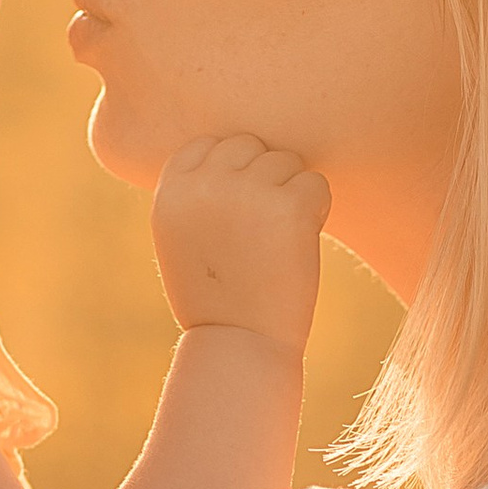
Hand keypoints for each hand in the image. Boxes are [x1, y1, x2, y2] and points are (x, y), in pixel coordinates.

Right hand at [152, 135, 331, 358]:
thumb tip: (234, 150)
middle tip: (259, 233)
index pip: (210, 145)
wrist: (239, 344)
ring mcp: (246, 191)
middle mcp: (204, 184)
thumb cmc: (215, 299)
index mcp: (171, 190)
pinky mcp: (287, 207)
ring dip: (290, 197)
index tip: (235, 218)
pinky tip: (298, 245)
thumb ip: (196, 193)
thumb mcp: (184, 239)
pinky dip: (316, 211)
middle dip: (262, 180)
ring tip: (275, 244)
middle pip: (249, 145)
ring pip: (285, 161)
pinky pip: (314, 183)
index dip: (231, 175)